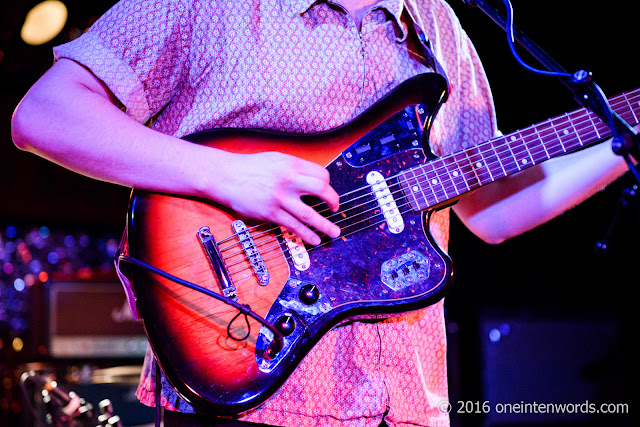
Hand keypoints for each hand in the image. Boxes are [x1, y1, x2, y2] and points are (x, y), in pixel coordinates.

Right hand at [216, 151, 340, 244]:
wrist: (225, 176)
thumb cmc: (249, 167)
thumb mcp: (276, 159)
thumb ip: (294, 168)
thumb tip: (313, 180)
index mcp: (291, 164)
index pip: (321, 174)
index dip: (328, 184)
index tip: (328, 191)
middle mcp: (288, 180)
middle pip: (321, 190)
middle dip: (333, 201)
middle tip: (335, 209)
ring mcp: (280, 198)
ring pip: (309, 214)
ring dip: (325, 225)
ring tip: (334, 232)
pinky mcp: (271, 213)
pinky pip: (293, 226)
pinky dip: (306, 234)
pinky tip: (314, 239)